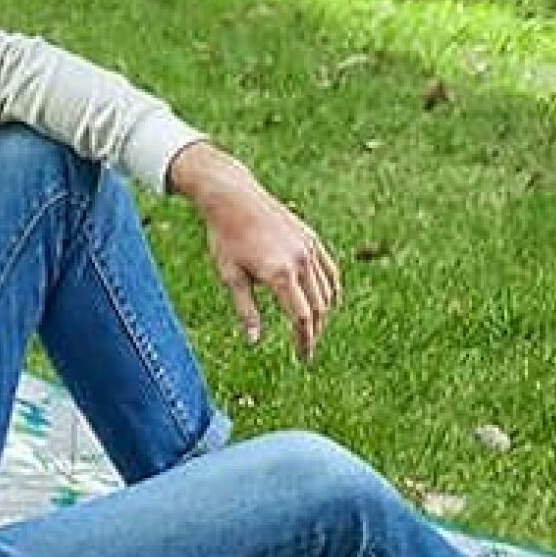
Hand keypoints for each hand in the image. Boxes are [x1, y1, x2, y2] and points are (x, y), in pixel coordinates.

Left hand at [168, 142, 341, 361]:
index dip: (305, 342)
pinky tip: (323, 303)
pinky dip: (330, 291)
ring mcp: (310, 248)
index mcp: (279, 274)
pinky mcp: (312, 239)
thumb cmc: (225, 239)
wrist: (233, 198)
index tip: (303, 358)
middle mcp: (300, 261)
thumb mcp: (230, 276)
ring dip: (323, 314)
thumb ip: (245, 310)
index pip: (301, 318)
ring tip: (311, 329)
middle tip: (306, 349)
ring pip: (328, 291)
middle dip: (314, 332)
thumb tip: (254, 341)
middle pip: (319, 308)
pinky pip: (329, 272)